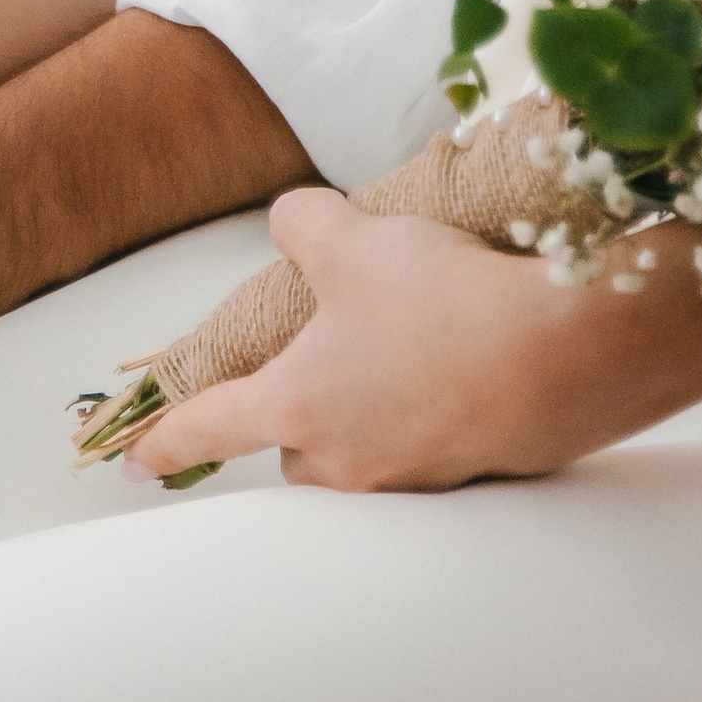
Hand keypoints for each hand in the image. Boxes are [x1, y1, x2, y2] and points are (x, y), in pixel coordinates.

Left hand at [128, 193, 701, 492]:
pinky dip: (438, 412)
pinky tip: (473, 363)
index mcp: (298, 407)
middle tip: (331, 356)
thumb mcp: (355, 239)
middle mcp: (347, 458)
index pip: (212, 427)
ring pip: (366, 452)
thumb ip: (302, 225)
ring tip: (414, 349)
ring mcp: (413, 478)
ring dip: (374, 411)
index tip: (135, 463)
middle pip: (295, 449)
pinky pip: (432, 449)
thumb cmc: (443, 303)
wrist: (565, 356)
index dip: (167, 441)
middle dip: (301, 415)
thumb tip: (292, 224)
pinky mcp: (473, 477)